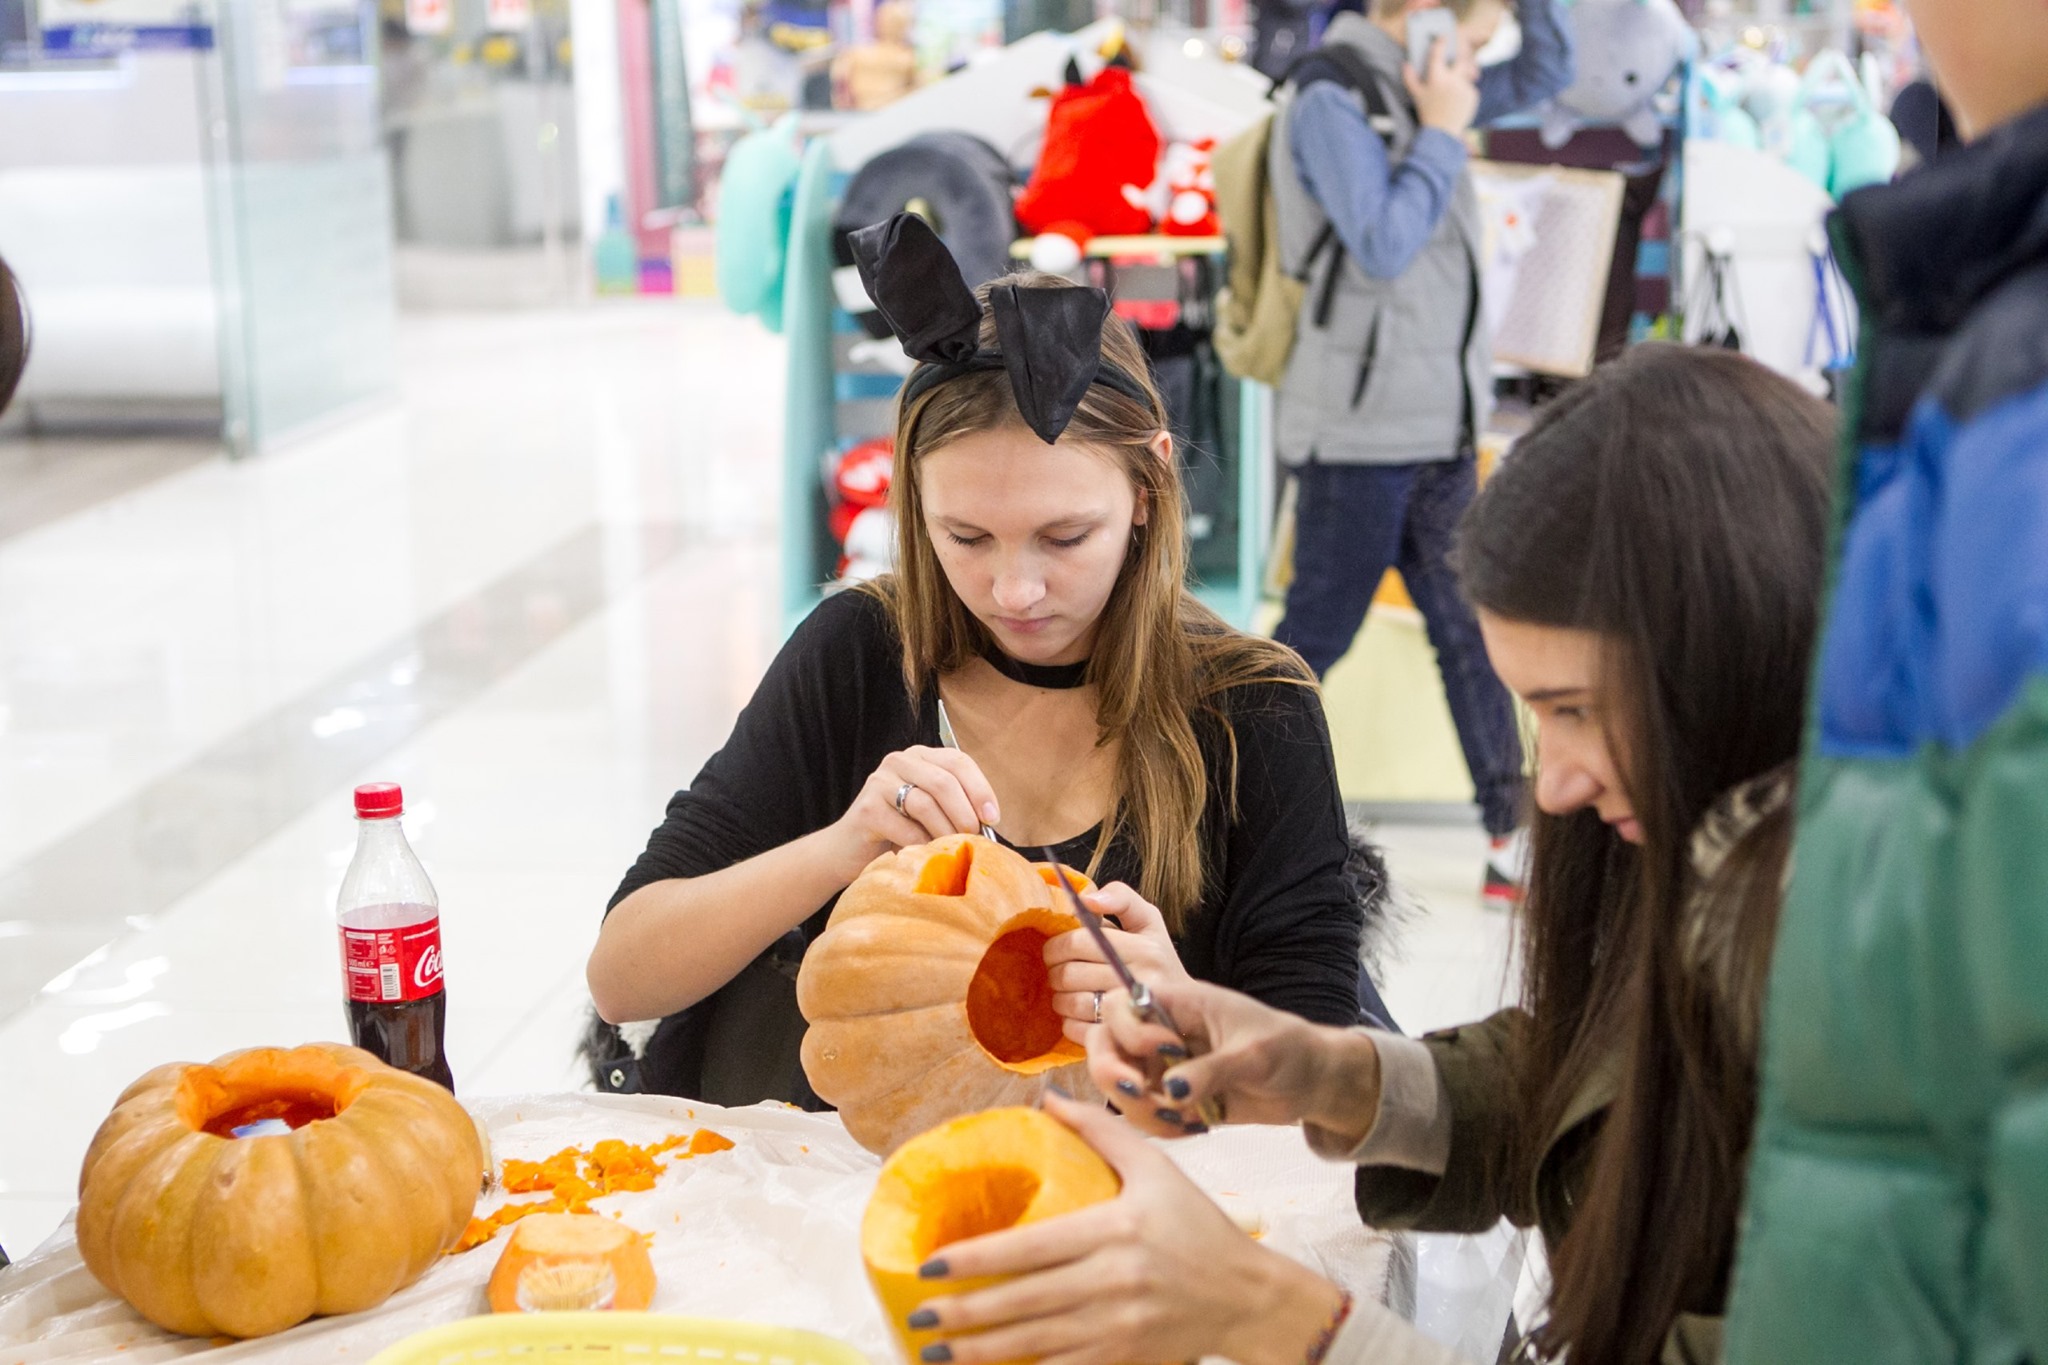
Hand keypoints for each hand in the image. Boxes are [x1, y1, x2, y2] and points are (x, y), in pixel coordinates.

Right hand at [824, 746, 1000, 882]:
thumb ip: (956, 805)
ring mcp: (880, 782)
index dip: (980, 789)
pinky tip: (926, 855)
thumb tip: (990, 820)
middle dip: (965, 814)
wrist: (849, 850)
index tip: (993, 818)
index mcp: (921, 756)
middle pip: (944, 781)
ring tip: (952, 850)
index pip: (958, 761)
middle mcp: (899, 761)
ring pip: (926, 804)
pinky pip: (906, 829)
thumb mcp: (931, 812)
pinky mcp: (867, 809)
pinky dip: (923, 846)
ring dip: (946, 832)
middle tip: (973, 838)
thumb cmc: (898, 832)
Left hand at [909, 1093, 1345, 1364]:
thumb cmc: (1199, 1228)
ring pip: (1035, 1345)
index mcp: (1114, 1230)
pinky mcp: (1126, 1359)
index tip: (931, 1265)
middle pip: (1023, 1302)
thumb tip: (1049, 1097)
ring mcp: (1119, 1328)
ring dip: (980, 1353)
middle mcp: (1113, 1282)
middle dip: (964, 1314)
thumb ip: (1101, 1132)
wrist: (1250, 1298)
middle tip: (917, 1315)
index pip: (1029, 1248)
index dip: (975, 1260)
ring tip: (935, 1352)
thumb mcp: (1157, 1168)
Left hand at [1042, 884, 1189, 1045]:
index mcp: (1145, 948)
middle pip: (1070, 973)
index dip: (1056, 945)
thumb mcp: (1148, 921)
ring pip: (1070, 1003)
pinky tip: (1077, 1014)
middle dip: (1054, 972)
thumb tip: (1086, 899)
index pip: (1080, 942)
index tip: (1055, 951)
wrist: (1184, 1011)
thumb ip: (1121, 898)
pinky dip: (1068, 1022)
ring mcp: (1131, 1014)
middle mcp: (1142, 980)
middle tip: (1057, 972)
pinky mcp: (1121, 1039)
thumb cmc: (1157, 960)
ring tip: (1065, 993)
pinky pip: (1076, 1029)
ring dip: (1058, 998)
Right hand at [1086, 977, 1382, 1138]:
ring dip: (1139, 1110)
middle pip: (1103, 1044)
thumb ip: (1212, 1070)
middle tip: (1144, 1096)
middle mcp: (1158, 1031)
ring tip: (1185, 1121)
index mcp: (1177, 1002)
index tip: (1168, 1051)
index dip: (1130, 1031)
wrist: (1308, 1081)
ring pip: (1117, 1086)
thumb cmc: (1287, 1048)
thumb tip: (1170, 1091)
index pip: (1120, 1004)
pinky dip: (1158, 1127)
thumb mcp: (1255, 1055)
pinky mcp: (1169, 1098)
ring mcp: (1160, 1066)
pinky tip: (1195, 1128)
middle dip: (1112, 1075)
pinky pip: (1141, 1114)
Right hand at [1405, 36, 1479, 134]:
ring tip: (1452, 90)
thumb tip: (1405, 64)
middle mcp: (1452, 80)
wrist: (1442, 133)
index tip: (1442, 37)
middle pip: (1460, 59)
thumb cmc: (1427, 113)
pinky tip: (1456, 100)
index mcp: (1436, 78)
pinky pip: (1469, 86)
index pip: (1438, 54)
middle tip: (1456, 57)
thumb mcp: (1416, 96)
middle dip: (1459, 56)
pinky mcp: (1473, 95)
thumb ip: (1410, 79)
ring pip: (1465, 74)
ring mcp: (1464, 87)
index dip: (1440, 43)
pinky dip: (1464, 90)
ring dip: (1460, 77)